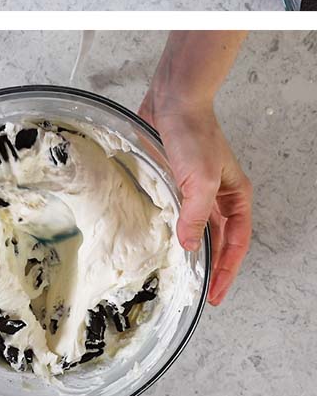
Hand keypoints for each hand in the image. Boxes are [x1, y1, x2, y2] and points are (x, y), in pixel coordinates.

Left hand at [139, 95, 251, 305]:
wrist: (173, 101)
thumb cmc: (194, 135)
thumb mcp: (201, 179)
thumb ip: (196, 215)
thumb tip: (192, 246)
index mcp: (235, 197)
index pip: (236, 244)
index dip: (227, 270)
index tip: (215, 294)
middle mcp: (218, 195)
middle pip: (219, 240)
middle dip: (211, 266)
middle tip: (198, 291)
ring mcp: (196, 187)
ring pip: (197, 227)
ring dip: (191, 249)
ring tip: (179, 272)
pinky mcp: (173, 179)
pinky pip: (176, 211)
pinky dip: (172, 228)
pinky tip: (160, 239)